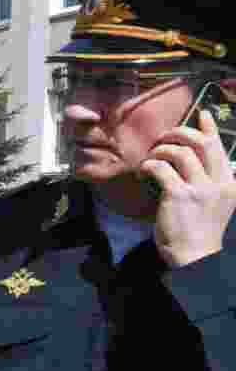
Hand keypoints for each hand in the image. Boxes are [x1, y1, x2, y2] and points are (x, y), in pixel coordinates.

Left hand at [142, 108, 235, 267]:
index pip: (220, 148)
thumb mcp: (215, 204)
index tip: (201, 113)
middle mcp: (218, 183)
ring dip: (160, 150)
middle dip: (179, 134)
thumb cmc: (198, 231)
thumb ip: (210, 182)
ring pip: (179, 152)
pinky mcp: (178, 195)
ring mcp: (199, 189)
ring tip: (151, 158)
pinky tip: (143, 172)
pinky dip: (149, 165)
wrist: (193, 256)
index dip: (209, 128)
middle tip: (163, 139)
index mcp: (229, 184)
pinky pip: (160, 168)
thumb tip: (193, 160)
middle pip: (201, 143)